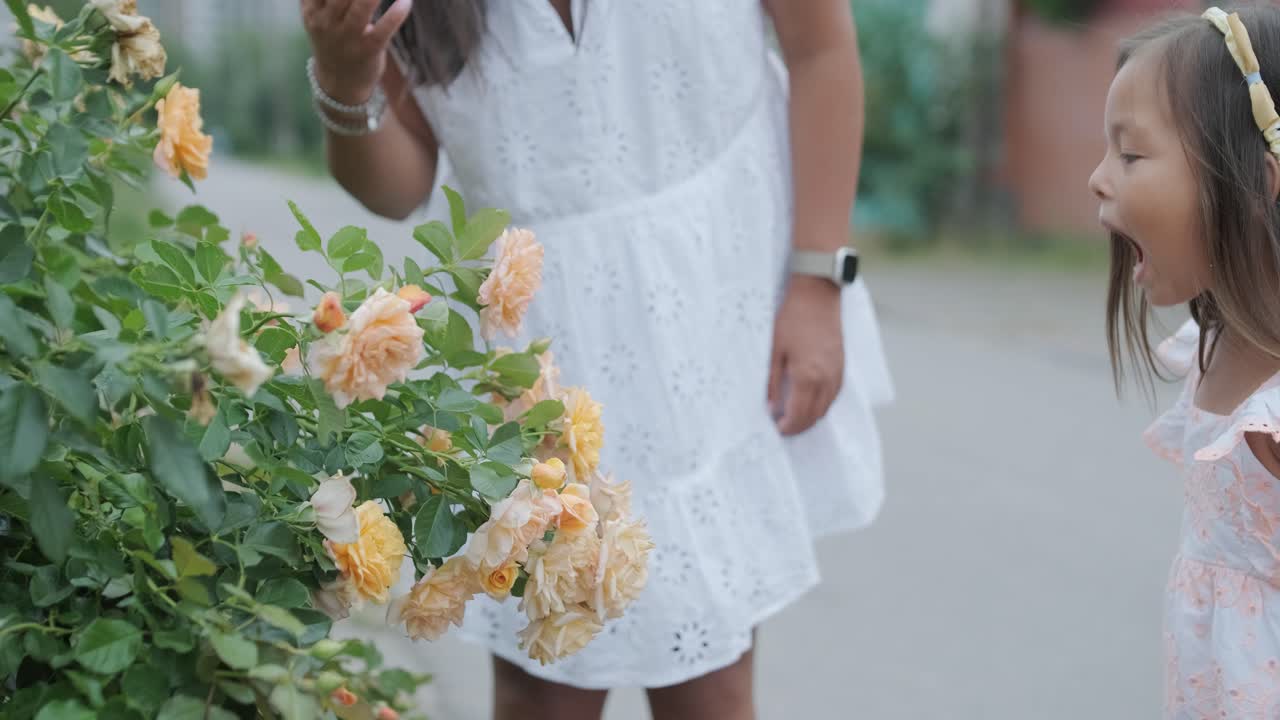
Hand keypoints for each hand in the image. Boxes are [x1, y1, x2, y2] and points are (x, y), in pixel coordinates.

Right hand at [300, 0, 412, 103]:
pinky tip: (406, 2)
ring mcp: (347, 38)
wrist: (340, 83)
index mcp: (312, 9)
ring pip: (361, 7)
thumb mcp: (319, 14)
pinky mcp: (368, 51)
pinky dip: (396, 14)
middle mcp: (327, 22)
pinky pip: (384, 30)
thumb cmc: (334, 38)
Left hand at [767, 275, 844, 435]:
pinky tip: (810, 401)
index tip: (776, 429)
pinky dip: (822, 405)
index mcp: (806, 377)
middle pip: (814, 417)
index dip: (787, 428)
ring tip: (794, 417)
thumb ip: (771, 382)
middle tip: (783, 427)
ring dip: (811, 418)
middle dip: (799, 427)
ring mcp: (837, 374)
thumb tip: (770, 407)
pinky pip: (834, 396)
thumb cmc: (792, 318)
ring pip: (826, 409)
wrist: (818, 295)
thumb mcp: (773, 350)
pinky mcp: (842, 366)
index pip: (798, 416)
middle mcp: (825, 380)